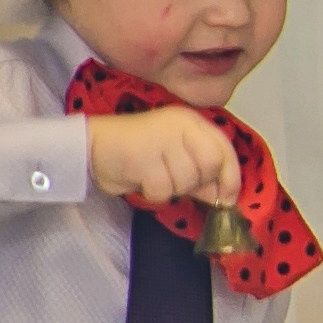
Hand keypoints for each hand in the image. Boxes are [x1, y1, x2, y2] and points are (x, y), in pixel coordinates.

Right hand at [88, 108, 239, 205]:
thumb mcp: (177, 158)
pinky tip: (139, 179)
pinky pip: (162, 190)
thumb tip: (226, 198)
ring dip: (171, 189)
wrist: (92, 146)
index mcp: (192, 123)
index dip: (230, 177)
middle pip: (208, 166)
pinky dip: (153, 193)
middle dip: (196, 184)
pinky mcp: (142, 157)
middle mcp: (180, 126)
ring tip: (152, 176)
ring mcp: (161, 140)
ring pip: (186, 181)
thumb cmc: (139, 153)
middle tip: (174, 181)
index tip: (228, 199)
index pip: (224, 150)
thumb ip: (202, 174)